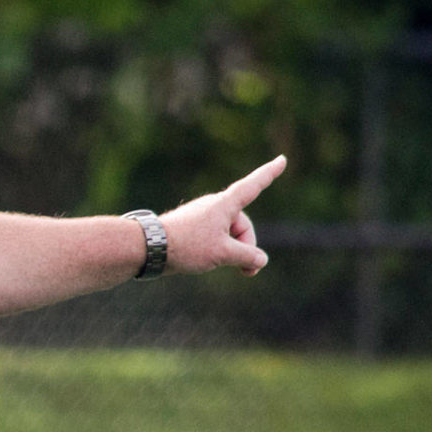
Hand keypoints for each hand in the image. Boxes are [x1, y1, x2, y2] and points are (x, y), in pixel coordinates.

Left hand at [162, 155, 286, 276]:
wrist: (149, 248)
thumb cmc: (187, 245)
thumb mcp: (223, 253)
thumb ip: (247, 256)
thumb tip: (260, 260)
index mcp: (224, 205)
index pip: (253, 186)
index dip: (269, 174)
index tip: (282, 159)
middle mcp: (215, 207)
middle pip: (243, 226)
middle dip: (247, 248)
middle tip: (247, 271)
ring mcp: (203, 218)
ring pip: (229, 236)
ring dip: (234, 253)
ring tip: (227, 269)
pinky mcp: (193, 230)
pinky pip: (216, 240)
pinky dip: (220, 252)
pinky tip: (209, 263)